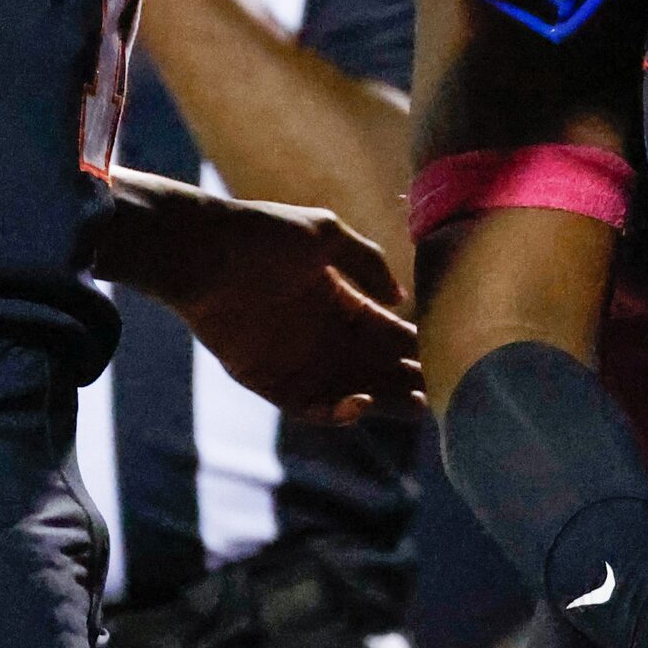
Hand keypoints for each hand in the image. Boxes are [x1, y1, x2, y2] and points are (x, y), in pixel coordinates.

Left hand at [100, 176, 421, 425]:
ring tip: (413, 406)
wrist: (203, 252)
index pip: (386, 332)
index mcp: (339, 301)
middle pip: (374, 368)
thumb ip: (366, 262)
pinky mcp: (266, 381)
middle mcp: (321, 335)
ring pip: (349, 392)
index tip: (444, 358)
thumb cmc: (263, 234)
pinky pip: (307, 408)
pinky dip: (335, 413)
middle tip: (436, 394)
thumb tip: (401, 298)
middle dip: (406, 381)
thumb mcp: (324, 234)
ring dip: (381, 402)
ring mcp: (295, 361)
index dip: (414, 346)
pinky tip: (359, 404)